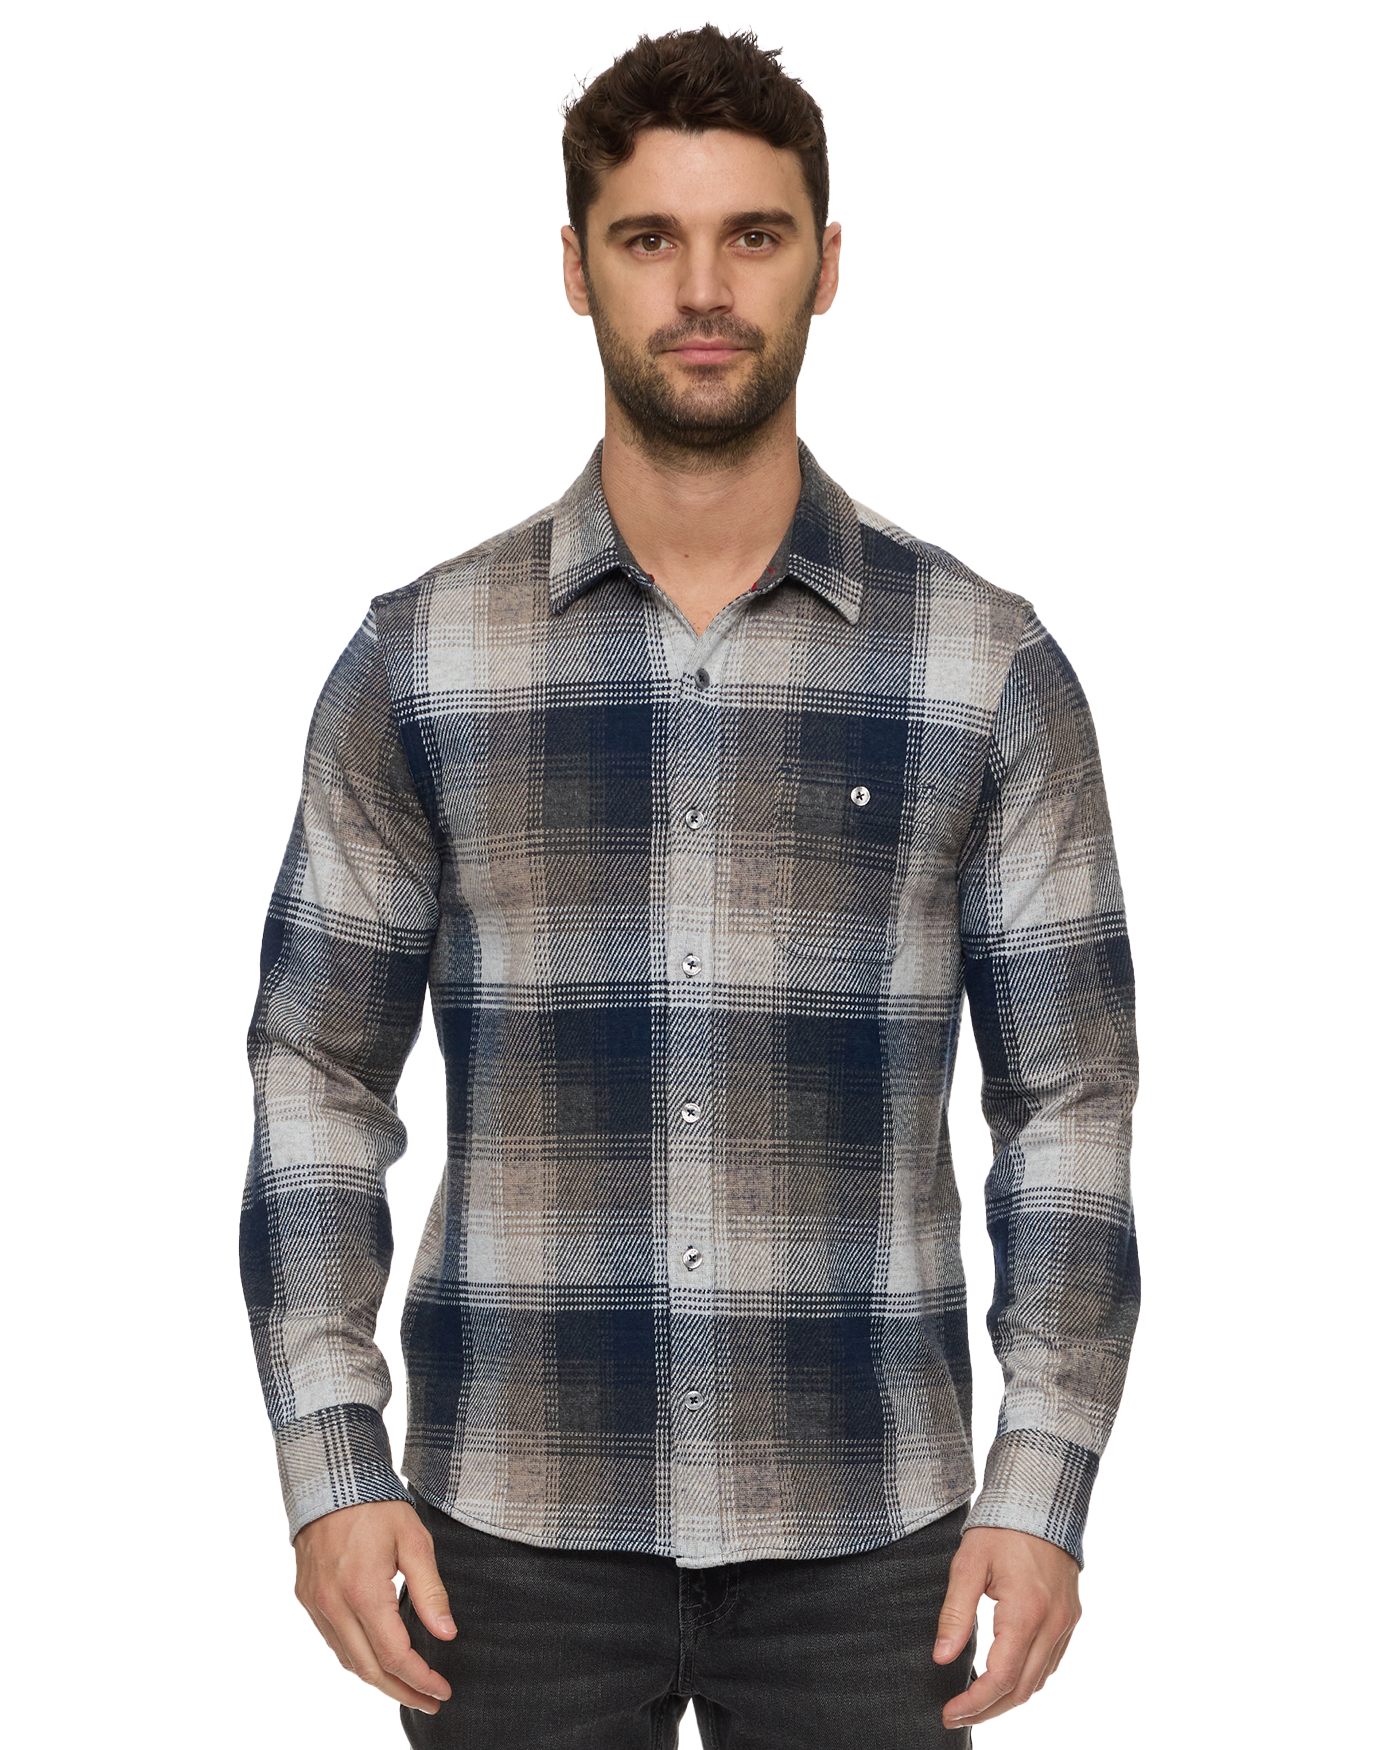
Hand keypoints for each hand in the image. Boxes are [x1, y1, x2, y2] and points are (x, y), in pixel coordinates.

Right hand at [293, 1499, 456, 1713]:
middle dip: (403, 1692)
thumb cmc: (378, 1506)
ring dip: (379, 1681)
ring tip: (409, 1687)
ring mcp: (315, 1604)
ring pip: (348, 1661)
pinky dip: (356, 1659)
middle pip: (369, 1670)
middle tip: (431, 1701)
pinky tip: (377, 1660)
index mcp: (363, 1592)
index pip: (395, 1656)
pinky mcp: (307, 1599)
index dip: (421, 1679)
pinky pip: (333, 1643)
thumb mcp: (415, 1541)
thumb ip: (431, 1591)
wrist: (331, 1480)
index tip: (443, 1689)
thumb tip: (447, 1634)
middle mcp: (333, 1606)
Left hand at [932, 1525, 1080, 1728]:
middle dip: (989, 1710)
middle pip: (1022, 1690)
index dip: (973, 1703)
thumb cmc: (1000, 1527)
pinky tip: (1006, 1677)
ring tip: (976, 1701)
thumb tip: (941, 1657)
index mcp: (1026, 1613)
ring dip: (1009, 1698)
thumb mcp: (968, 1564)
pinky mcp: (1070, 1616)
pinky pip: (1051, 1662)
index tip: (948, 1713)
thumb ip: (955, 1613)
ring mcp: (1066, 1622)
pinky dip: (1028, 1678)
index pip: (1000, 1678)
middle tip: (956, 1715)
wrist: (1041, 1498)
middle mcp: (1053, 1624)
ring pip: (1040, 1681)